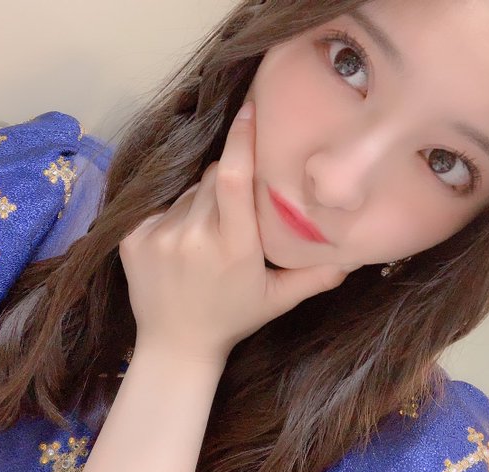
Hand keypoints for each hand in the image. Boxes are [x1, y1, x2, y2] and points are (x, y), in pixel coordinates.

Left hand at [118, 101, 360, 363]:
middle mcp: (194, 236)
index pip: (234, 178)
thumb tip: (355, 257)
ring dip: (201, 201)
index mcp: (234, 247)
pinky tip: (180, 242)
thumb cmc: (232, 317)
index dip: (242, 140)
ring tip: (205, 235)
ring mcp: (158, 236)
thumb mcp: (277, 299)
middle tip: (234, 212)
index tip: (250, 109)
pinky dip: (174, 214)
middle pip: (214, 177)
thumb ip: (316, 276)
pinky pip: (159, 205)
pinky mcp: (133, 237)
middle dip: (227, 179)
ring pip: (188, 191)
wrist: (174, 344)